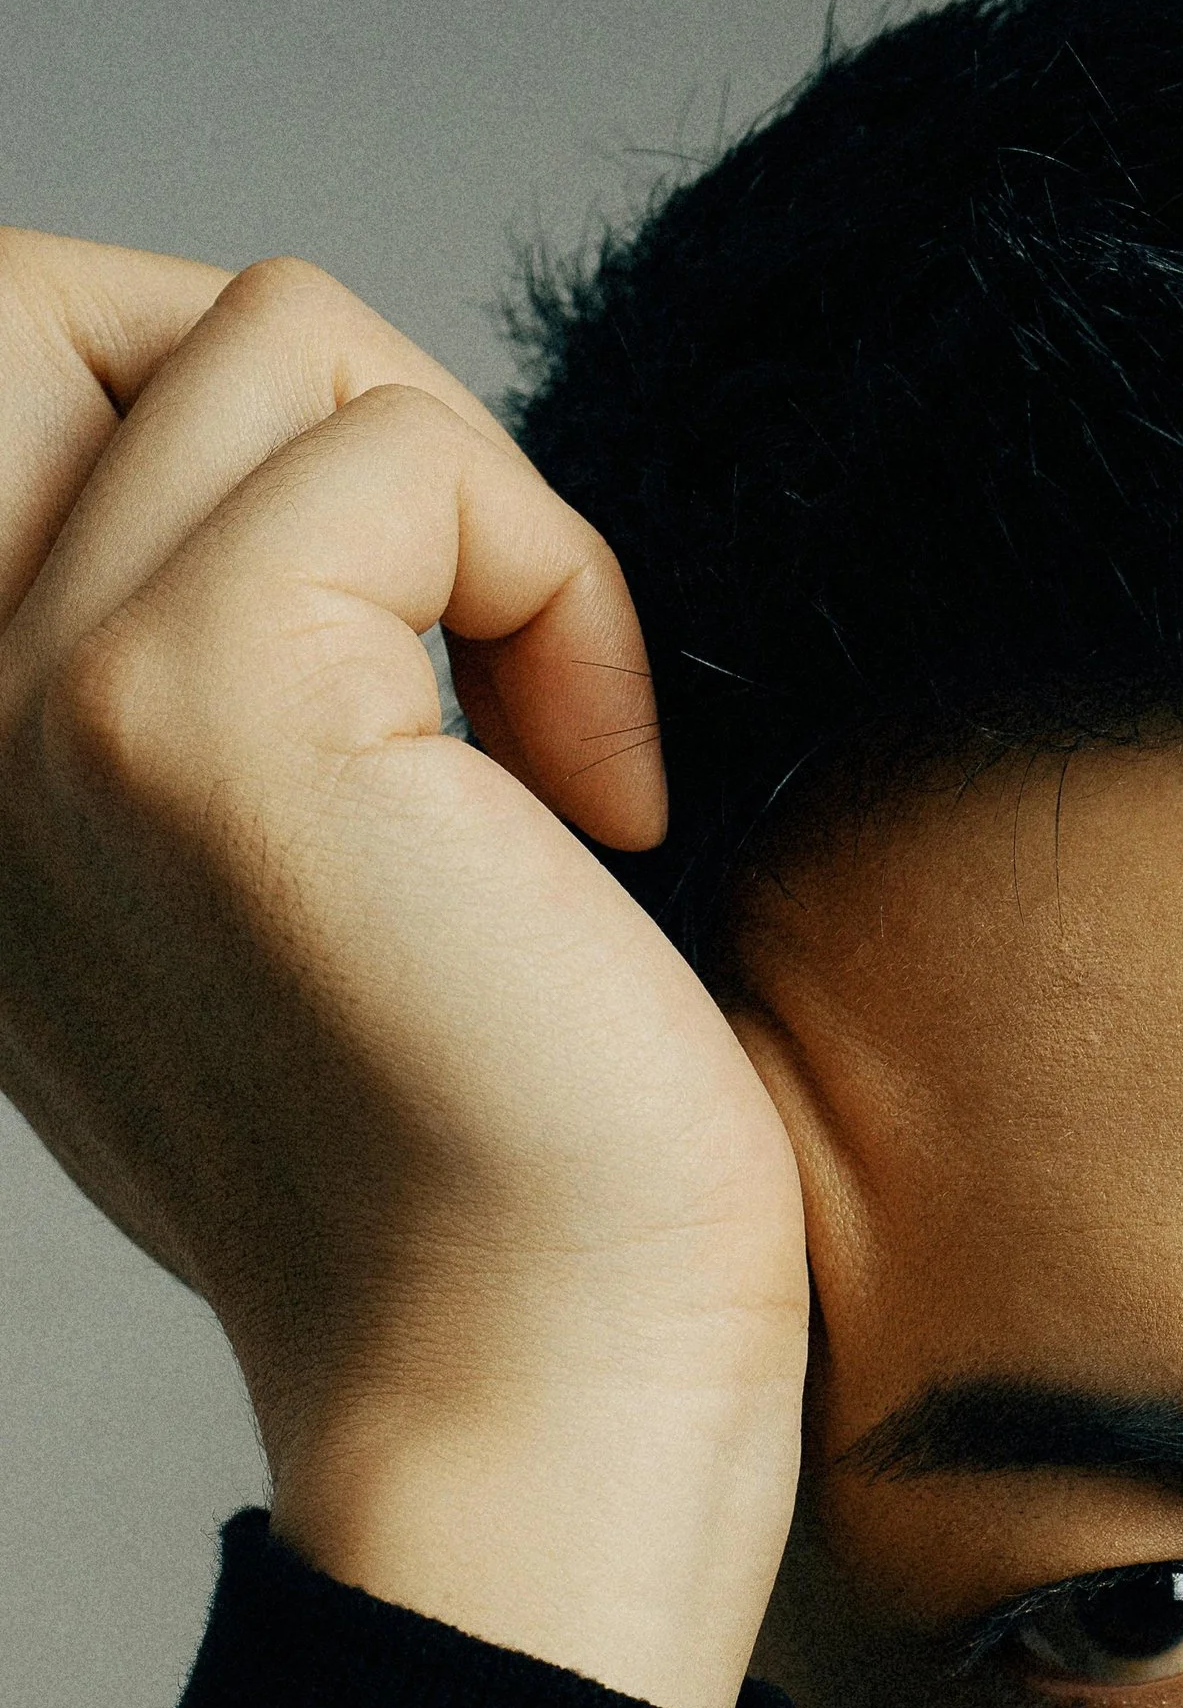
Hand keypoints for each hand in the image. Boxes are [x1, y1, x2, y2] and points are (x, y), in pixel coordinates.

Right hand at [0, 231, 807, 1707]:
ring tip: (553, 773)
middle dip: (346, 424)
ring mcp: (40, 702)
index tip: (406, 664)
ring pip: (285, 348)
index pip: (7, 377)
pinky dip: (564, 593)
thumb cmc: (492, 1180)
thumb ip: (197, 689)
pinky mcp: (199, 700)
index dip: (232, 437)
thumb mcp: (292, 898)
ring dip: (485, 522)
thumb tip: (295, 494)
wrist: (543, 1402)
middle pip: (97, 305)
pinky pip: (413, 449)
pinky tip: (598, 814)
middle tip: (481, 654)